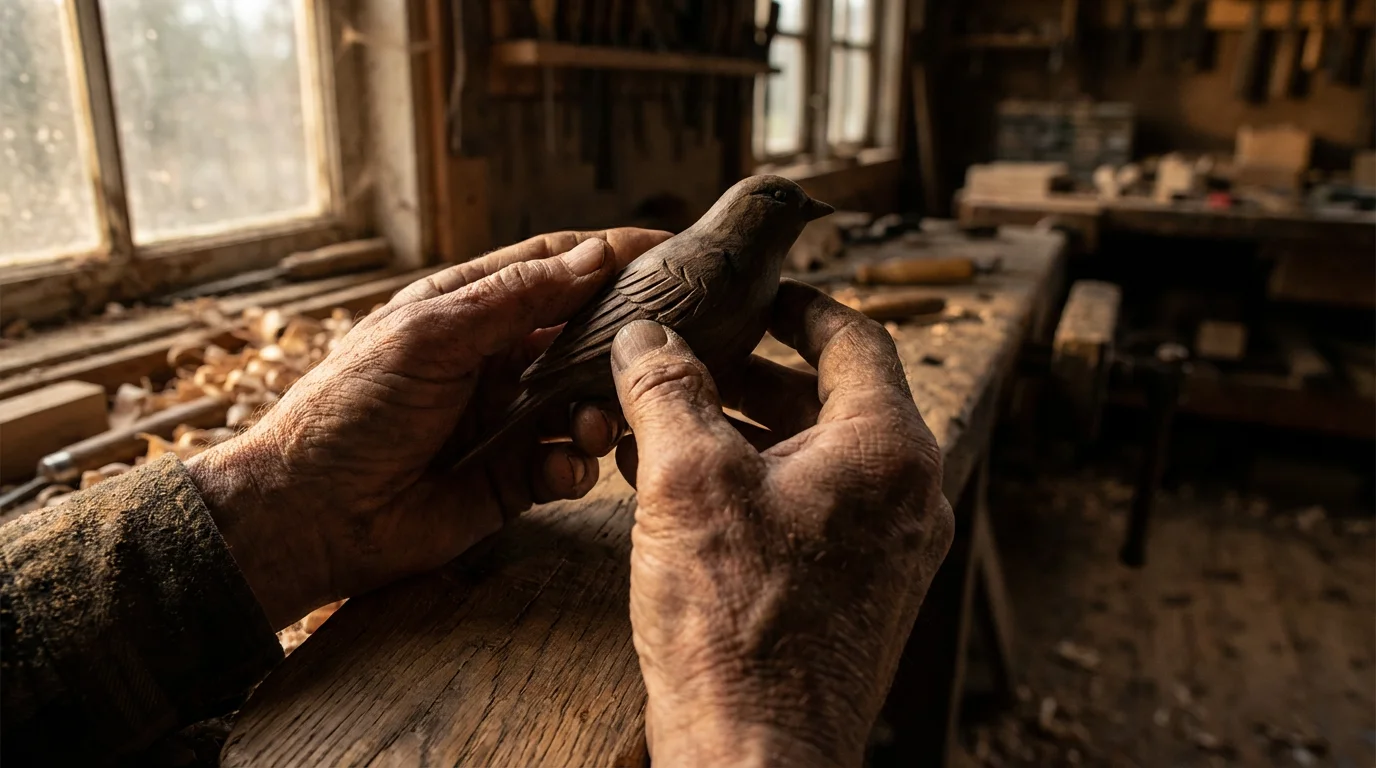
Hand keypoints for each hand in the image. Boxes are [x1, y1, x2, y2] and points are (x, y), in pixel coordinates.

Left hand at [187, 229, 667, 629]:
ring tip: (590, 426)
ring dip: (600, 411)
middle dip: (620, 343)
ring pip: (586, 402)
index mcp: (469, 308)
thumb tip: (595, 255)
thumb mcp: (430, 335)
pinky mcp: (512, 478)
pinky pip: (567, 464)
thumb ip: (516, 296)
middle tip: (661, 352)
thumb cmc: (351, 410)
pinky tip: (557, 471)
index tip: (671, 253)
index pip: (555, 266)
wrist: (308, 517)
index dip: (610, 255)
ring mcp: (506, 419)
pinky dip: (574, 466)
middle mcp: (495, 359)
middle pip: (582, 335)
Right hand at [608, 281, 954, 766]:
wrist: (755, 756)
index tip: (758, 294)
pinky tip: (680, 493)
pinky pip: (809, 513)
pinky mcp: (857, 596)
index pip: (856, 340)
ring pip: (815, 460)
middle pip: (831, 401)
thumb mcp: (686, 480)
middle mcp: (905, 498)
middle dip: (752, 375)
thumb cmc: (736, 626)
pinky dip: (753, 489)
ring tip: (666, 423)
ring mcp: (887, 553)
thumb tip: (644, 336)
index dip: (799, 307)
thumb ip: (666, 389)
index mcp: (887, 450)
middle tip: (691, 359)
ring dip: (743, 434)